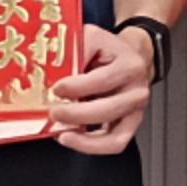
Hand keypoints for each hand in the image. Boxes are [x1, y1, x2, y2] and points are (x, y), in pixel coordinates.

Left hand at [48, 21, 156, 153]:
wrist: (132, 56)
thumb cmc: (108, 50)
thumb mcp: (90, 38)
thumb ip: (73, 52)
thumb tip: (49, 72)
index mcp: (130, 65)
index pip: (102, 80)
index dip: (77, 87)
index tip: (57, 88)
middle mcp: (137, 91)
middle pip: (107, 110)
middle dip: (76, 115)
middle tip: (54, 112)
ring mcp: (135, 111)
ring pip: (112, 135)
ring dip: (83, 137)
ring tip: (61, 131)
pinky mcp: (129, 126)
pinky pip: (114, 144)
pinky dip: (91, 146)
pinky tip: (71, 138)